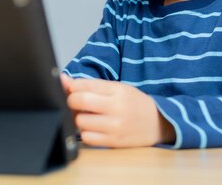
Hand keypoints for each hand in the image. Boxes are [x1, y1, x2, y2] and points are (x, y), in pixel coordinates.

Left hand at [60, 74, 174, 147]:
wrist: (158, 122)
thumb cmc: (133, 103)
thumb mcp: (116, 88)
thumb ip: (90, 84)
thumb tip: (63, 79)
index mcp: (118, 90)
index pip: (83, 85)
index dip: (72, 87)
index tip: (74, 89)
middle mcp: (117, 107)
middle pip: (79, 101)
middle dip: (71, 101)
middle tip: (76, 102)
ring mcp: (115, 126)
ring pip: (80, 121)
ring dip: (78, 118)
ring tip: (86, 115)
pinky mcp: (113, 142)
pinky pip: (86, 138)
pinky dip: (85, 132)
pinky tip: (92, 128)